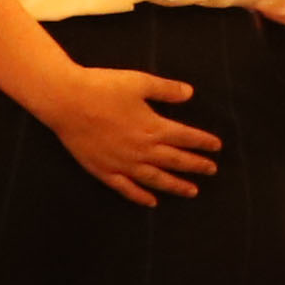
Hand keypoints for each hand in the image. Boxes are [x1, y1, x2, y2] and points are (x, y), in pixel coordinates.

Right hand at [35, 61, 220, 207]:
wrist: (67, 101)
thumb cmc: (103, 88)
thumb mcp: (139, 82)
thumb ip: (166, 90)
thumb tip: (190, 93)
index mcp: (153, 127)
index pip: (186, 137)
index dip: (203, 142)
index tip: (217, 147)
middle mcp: (142, 150)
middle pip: (175, 161)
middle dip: (196, 166)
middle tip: (212, 170)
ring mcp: (123, 163)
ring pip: (156, 179)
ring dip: (176, 186)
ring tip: (192, 191)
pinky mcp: (104, 170)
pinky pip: (127, 188)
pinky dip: (141, 197)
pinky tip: (152, 202)